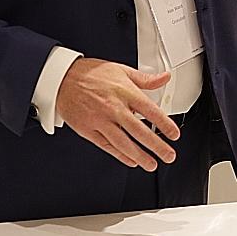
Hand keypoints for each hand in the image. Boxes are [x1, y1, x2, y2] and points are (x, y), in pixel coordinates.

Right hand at [55, 58, 180, 170]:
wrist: (62, 78)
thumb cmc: (91, 74)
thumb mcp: (121, 70)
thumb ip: (145, 78)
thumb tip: (164, 77)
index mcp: (125, 92)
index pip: (150, 111)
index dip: (165, 124)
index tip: (174, 134)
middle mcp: (114, 107)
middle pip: (139, 131)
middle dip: (157, 146)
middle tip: (169, 155)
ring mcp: (100, 120)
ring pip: (123, 142)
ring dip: (139, 156)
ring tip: (152, 165)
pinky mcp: (88, 130)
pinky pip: (107, 145)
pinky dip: (120, 155)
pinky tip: (131, 160)